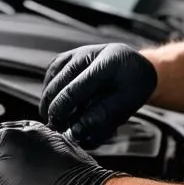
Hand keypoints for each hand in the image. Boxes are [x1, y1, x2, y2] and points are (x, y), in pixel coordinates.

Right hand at [39, 43, 157, 145]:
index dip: (62, 111)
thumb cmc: (134, 86)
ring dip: (48, 100)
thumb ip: (102, 117)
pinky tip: (54, 103)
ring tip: (53, 118)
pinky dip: (49, 90)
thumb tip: (76, 131)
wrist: (136, 65)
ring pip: (51, 78)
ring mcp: (76, 53)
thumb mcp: (127, 104)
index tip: (58, 128)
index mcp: (106, 64)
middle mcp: (88, 54)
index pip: (74, 89)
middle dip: (52, 108)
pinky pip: (51, 73)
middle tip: (54, 127)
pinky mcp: (68, 56)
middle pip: (58, 83)